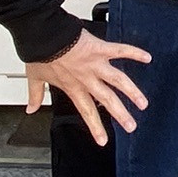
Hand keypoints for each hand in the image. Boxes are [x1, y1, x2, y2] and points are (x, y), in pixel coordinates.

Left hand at [25, 29, 150, 145]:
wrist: (42, 35)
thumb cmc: (39, 53)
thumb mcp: (35, 77)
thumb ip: (36, 95)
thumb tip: (31, 108)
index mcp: (73, 87)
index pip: (87, 112)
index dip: (95, 127)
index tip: (103, 140)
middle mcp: (87, 78)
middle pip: (108, 100)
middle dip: (121, 115)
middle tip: (132, 126)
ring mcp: (95, 64)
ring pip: (118, 81)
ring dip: (132, 92)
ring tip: (143, 102)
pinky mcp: (100, 49)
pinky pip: (120, 50)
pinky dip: (134, 53)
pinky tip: (146, 58)